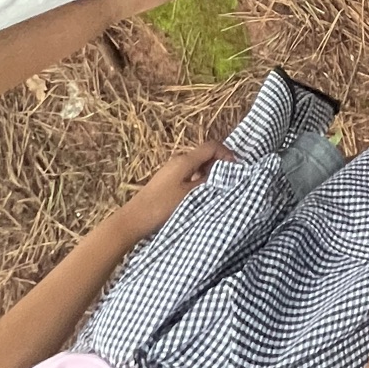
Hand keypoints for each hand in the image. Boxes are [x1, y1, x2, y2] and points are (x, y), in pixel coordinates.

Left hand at [116, 138, 236, 245]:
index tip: (235, 170)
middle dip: (220, 164)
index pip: (212, 146)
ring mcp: (171, 171)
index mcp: (185, 160)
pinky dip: (199, 179)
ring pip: (197, 165)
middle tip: (228, 181)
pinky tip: (199, 195)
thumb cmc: (162, 207)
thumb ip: (208, 182)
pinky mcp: (166, 181)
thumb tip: (225, 172)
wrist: (132, 220)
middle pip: (205, 154)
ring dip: (209, 173)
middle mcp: (178, 161)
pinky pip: (189, 174)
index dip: (227, 154)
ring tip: (215, 189)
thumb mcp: (190, 195)